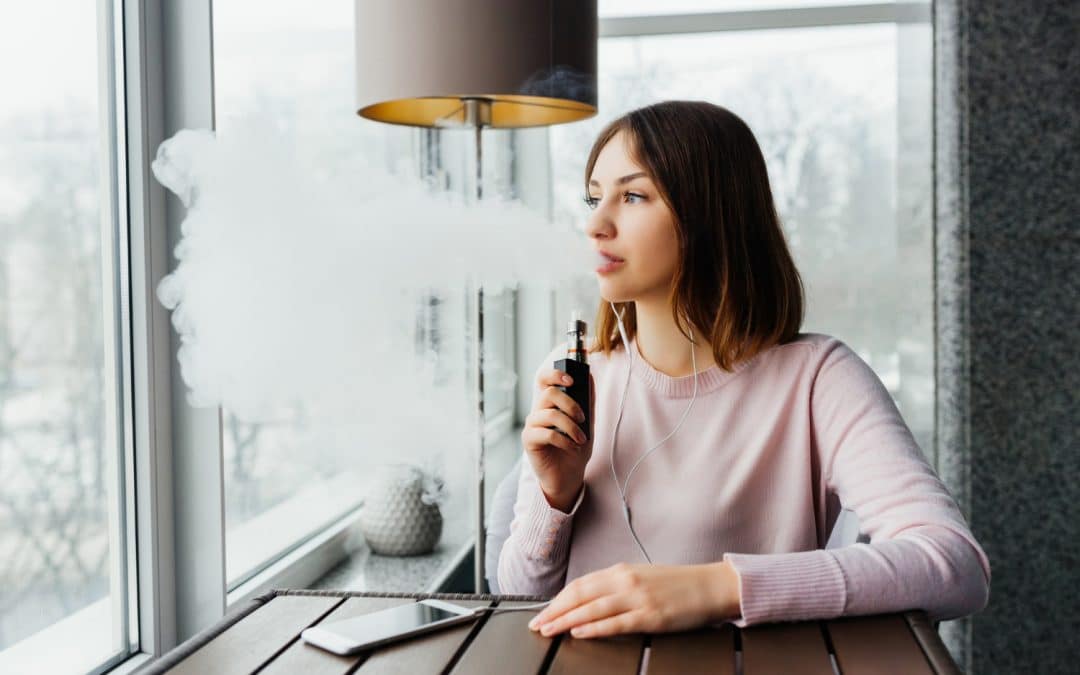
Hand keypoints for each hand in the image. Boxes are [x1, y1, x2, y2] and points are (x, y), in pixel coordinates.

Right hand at [520, 367, 595, 510]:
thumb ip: (588, 403)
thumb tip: (590, 378)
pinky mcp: (529, 440)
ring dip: (571, 427)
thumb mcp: (587, 424)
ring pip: (550, 414)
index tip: (571, 380)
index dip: (555, 374)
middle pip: (549, 393)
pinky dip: (564, 440)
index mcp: (550, 404)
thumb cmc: (575, 448)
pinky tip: (572, 448)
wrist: (569, 476)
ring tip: (581, 440)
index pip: (544, 379)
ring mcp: (532, 425)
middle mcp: (538, 411)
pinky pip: (547, 433)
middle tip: (583, 419)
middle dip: (571, 404)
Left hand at [527, 561, 740, 638]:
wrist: (710, 586)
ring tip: (549, 630)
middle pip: (580, 595)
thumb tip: (588, 600)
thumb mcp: (641, 577)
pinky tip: (579, 632)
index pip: (580, 584)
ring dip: (566, 620)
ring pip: (592, 608)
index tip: (542, 612)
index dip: (558, 599)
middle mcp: (625, 581)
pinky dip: (594, 627)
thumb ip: (615, 586)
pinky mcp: (650, 615)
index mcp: (621, 570)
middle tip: (537, 624)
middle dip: (555, 611)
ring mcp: (637, 598)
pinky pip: (616, 622)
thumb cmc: (677, 584)